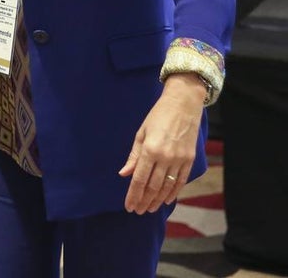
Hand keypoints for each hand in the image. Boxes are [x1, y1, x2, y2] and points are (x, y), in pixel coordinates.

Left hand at [119, 73, 206, 213]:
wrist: (183, 105)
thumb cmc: (157, 116)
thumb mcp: (141, 133)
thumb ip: (134, 156)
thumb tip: (124, 174)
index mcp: (150, 149)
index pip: (139, 179)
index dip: (133, 194)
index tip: (129, 206)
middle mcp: (165, 157)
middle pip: (153, 186)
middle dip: (144, 200)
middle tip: (138, 211)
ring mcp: (180, 159)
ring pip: (167, 186)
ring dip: (158, 200)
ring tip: (150, 209)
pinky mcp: (190, 160)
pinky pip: (181, 181)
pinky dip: (173, 192)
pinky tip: (167, 200)